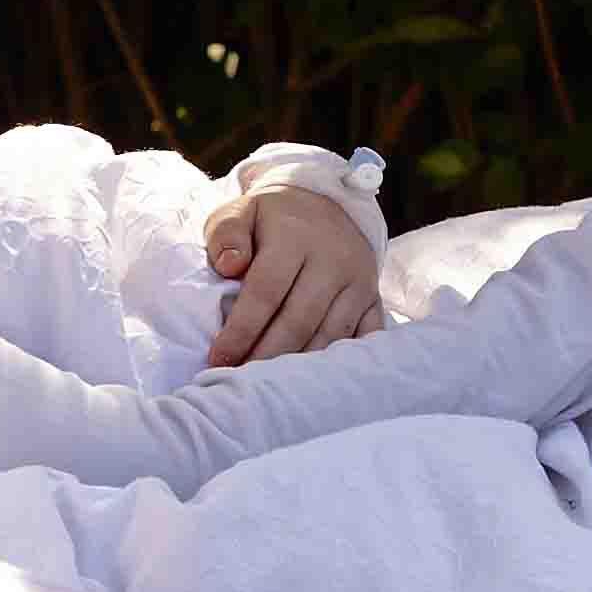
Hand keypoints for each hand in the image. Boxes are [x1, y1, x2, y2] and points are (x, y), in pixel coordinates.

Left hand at [199, 183, 384, 363]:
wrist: (327, 206)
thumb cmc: (273, 219)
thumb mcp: (242, 212)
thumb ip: (226, 235)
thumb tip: (229, 266)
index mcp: (295, 237)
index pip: (266, 291)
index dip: (241, 330)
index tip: (218, 358)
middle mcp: (334, 259)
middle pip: (299, 321)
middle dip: (266, 356)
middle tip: (239, 379)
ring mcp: (359, 281)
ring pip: (329, 336)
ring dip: (297, 366)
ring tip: (267, 385)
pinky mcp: (373, 299)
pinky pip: (362, 340)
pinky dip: (337, 362)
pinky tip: (311, 380)